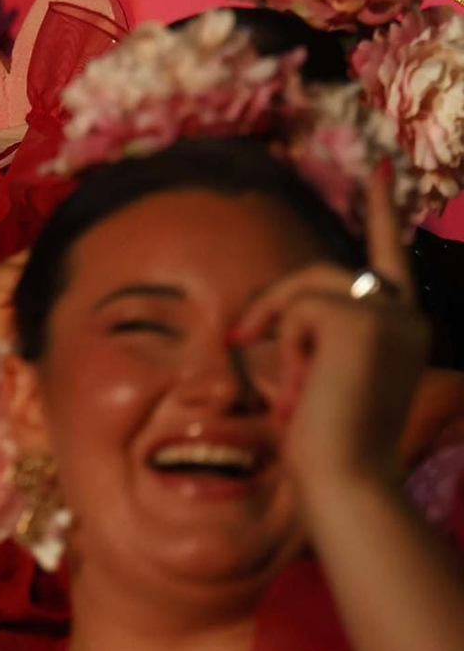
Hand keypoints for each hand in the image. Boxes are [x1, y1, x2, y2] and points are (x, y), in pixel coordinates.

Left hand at [230, 166, 428, 506]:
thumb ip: (319, 335)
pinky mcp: (363, 319)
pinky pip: (298, 309)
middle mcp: (408, 316)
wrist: (348, 483)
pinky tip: (305, 386)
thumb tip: (274, 315)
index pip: (392, 257)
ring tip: (292, 387)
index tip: (380, 167)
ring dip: (279, 330)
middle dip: (276, 307)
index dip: (383, 210)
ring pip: (306, 288)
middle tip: (241, 341)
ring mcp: (391, 315)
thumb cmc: (329, 447)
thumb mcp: (323, 377)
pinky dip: (288, 345)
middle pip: (322, 274)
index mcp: (404, 329)